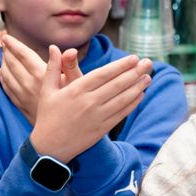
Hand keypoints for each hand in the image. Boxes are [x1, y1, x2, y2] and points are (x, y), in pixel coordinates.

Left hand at [0, 33, 82, 123]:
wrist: (64, 132)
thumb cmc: (75, 104)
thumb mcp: (78, 83)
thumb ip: (71, 65)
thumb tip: (68, 50)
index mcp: (42, 75)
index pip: (23, 55)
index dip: (13, 45)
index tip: (5, 36)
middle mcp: (29, 85)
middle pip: (12, 63)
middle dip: (6, 51)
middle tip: (2, 41)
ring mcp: (23, 96)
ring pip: (7, 75)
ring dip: (3, 63)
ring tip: (3, 54)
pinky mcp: (21, 106)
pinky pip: (7, 89)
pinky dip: (3, 79)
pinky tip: (2, 74)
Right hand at [28, 45, 149, 161]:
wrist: (49, 148)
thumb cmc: (48, 116)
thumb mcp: (47, 90)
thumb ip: (53, 67)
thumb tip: (54, 47)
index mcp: (76, 90)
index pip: (103, 74)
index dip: (121, 65)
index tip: (134, 58)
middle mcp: (89, 102)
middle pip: (117, 84)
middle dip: (135, 72)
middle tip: (148, 63)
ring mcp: (97, 116)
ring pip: (122, 99)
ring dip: (137, 87)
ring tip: (148, 77)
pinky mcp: (102, 129)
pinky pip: (121, 113)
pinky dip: (132, 103)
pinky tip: (140, 95)